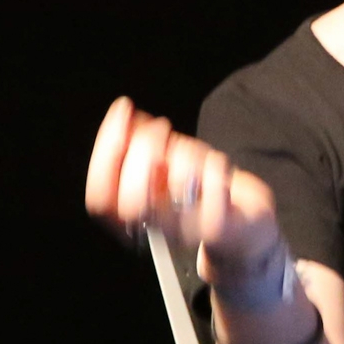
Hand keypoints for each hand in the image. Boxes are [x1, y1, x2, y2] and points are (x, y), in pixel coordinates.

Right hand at [83, 96, 281, 280]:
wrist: (243, 228)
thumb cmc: (196, 195)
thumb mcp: (160, 168)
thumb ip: (136, 145)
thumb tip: (122, 114)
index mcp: (131, 219)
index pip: (100, 196)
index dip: (106, 151)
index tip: (122, 111)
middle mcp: (155, 229)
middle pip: (130, 200)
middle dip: (144, 151)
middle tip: (161, 128)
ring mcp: (187, 232)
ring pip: (176, 185)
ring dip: (185, 153)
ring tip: (193, 151)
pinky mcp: (221, 228)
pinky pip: (214, 187)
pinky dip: (216, 164)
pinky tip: (217, 163)